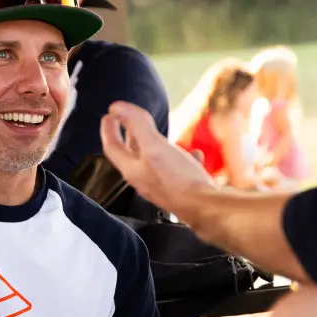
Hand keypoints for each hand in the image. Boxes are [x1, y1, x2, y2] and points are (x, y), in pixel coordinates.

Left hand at [100, 103, 218, 222]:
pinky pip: (179, 170)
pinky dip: (182, 158)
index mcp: (133, 170)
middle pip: (131, 154)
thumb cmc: (179, 180)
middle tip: (128, 120)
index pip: (112, 147)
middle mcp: (145, 180)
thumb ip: (136, 125)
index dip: (108, 129)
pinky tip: (193, 154)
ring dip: (154, 146)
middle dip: (129, 135)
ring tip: (158, 134)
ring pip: (154, 161)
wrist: (207, 208)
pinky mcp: (182, 190)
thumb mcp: (155, 146)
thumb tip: (116, 107)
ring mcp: (164, 186)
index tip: (109, 115)